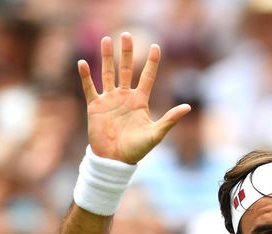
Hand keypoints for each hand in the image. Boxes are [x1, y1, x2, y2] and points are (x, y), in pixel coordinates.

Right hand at [78, 33, 190, 163]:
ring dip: (107, 57)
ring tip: (106, 40)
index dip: (152, 62)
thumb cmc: (137, 149)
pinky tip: (83, 62)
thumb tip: (188, 107)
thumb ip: (170, 119)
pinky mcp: (95, 106)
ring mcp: (109, 100)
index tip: (156, 46)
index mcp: (140, 101)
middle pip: (127, 69)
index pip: (148, 77)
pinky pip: (90, 88)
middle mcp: (125, 97)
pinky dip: (86, 76)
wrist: (114, 160)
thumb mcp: (156, 133)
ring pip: (108, 73)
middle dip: (127, 53)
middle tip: (127, 35)